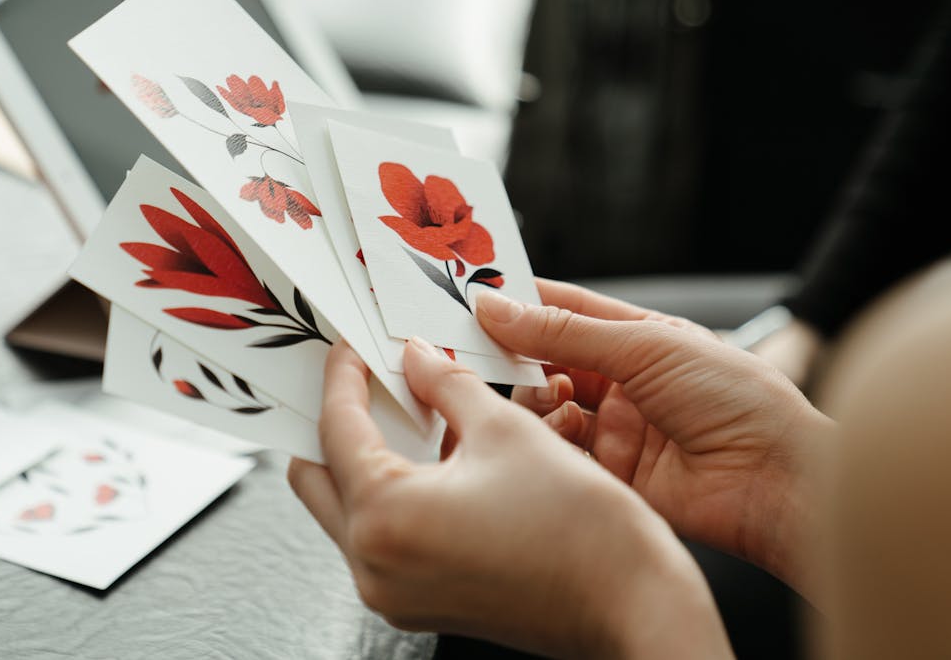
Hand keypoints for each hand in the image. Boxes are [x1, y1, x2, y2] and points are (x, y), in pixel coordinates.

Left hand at [288, 339, 730, 658]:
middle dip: (337, 419)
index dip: (343, 375)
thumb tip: (419, 358)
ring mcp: (394, 592)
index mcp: (385, 518)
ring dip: (367, 455)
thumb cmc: (580, 530)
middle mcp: (375, 565)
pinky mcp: (420, 601)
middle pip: (318, 475)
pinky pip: (384, 536)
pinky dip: (394, 491)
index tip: (354, 346)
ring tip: (403, 407)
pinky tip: (433, 453)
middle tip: (364, 376)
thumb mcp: (506, 430)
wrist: (632, 604)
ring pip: (348, 507)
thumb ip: (448, 385)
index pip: (336, 428)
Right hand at [479, 280, 834, 601]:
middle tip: (478, 349)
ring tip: (548, 397)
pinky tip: (560, 432)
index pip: (565, 310)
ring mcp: (618, 430)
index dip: (520, 303)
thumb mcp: (646, 346)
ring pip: (547, 407)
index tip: (474, 296)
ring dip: (537, 398)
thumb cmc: (737, 399)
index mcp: (641, 338)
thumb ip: (565, 332)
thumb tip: (498, 307)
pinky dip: (550, 439)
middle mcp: (625, 382)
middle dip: (516, 354)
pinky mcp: (612, 476)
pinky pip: (560, 452)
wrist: (777, 481)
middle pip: (548, 361)